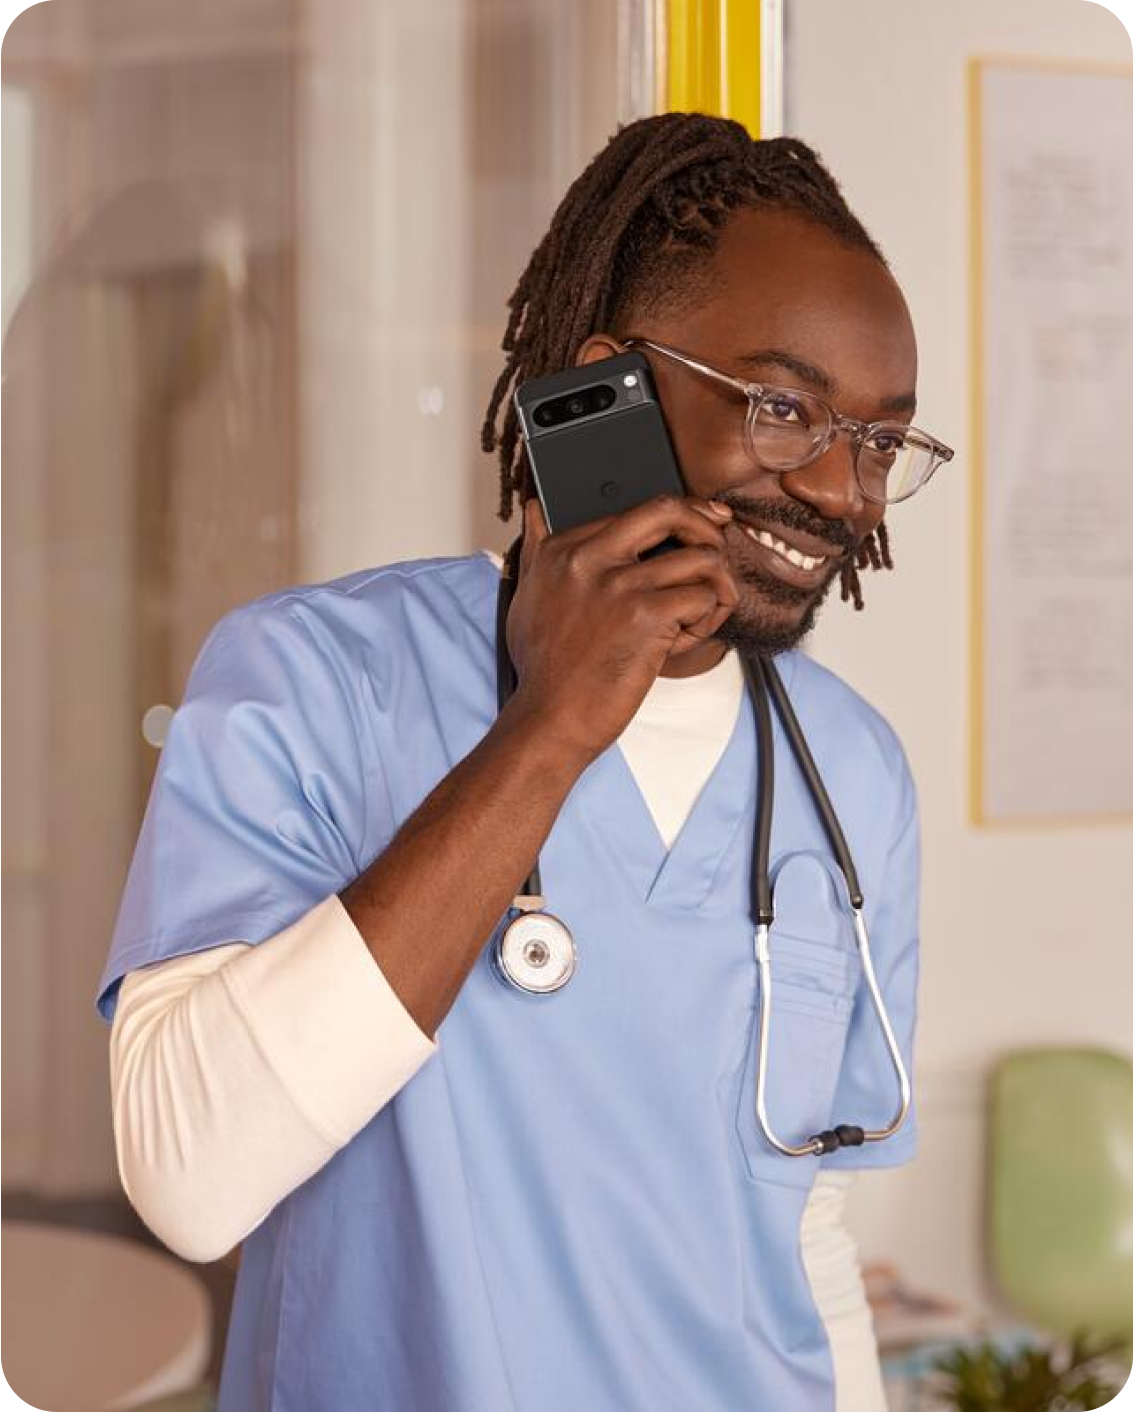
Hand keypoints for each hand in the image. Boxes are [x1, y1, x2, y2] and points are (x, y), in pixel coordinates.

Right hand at [503, 492, 739, 763]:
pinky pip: (704, 596)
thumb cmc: (543, 670)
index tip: (696, 528)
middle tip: (719, 546)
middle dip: (706, 525)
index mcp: (561, 550)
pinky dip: (709, 618)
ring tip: (702, 614)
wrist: (549, 720)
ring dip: (716, 587)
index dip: (673, 521)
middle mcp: (588, 558)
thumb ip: (536, 551)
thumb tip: (535, 511)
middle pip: (668, 510)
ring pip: (701, 557)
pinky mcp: (645, 615)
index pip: (632, 511)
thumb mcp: (526, 598)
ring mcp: (618, 584)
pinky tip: (688, 639)